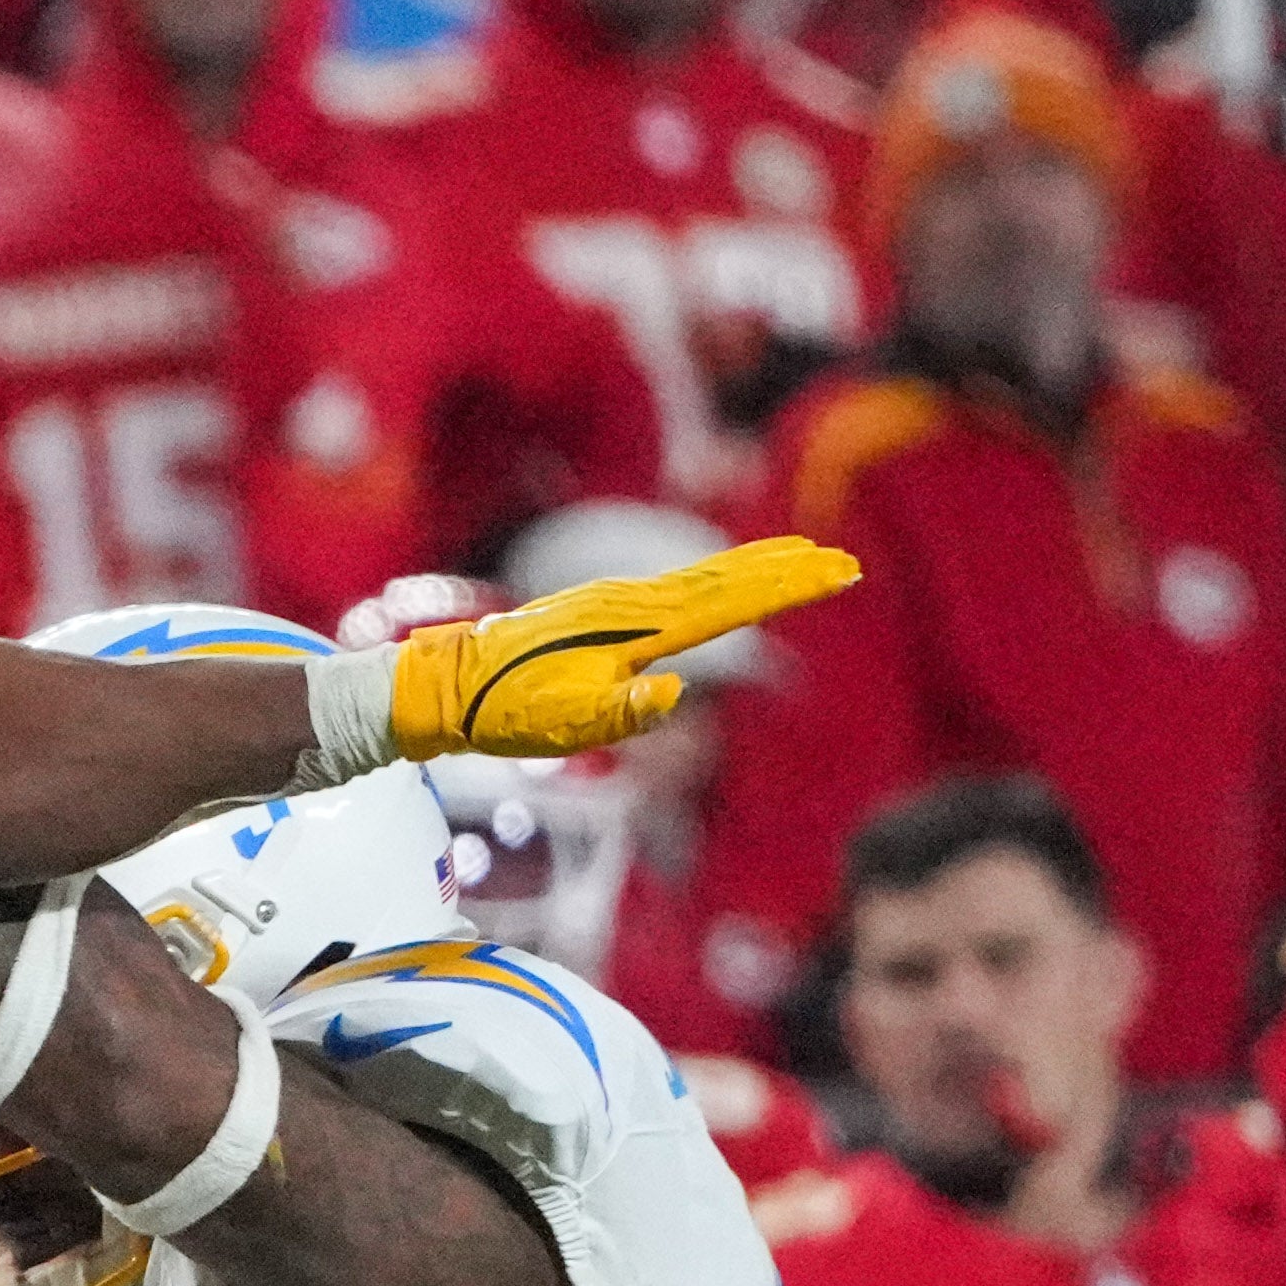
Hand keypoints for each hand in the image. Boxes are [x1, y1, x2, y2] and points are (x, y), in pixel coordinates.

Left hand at [382, 536, 856, 761]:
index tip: (836, 570)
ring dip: (754, 568)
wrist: (447, 686)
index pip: (729, 603)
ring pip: (700, 580)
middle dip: (784, 570)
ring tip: (797, 559)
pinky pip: (671, 591)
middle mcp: (630, 606)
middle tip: (838, 560)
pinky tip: (720, 583)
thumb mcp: (566, 726)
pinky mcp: (598, 611)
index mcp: (636, 630)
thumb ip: (625, 713)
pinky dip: (711, 581)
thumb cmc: (506, 712)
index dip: (786, 588)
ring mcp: (613, 604)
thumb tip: (672, 693)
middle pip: (725, 581)